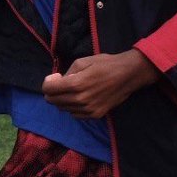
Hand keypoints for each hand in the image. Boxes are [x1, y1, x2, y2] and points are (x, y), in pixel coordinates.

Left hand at [41, 49, 158, 119]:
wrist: (128, 75)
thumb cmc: (105, 64)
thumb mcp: (82, 61)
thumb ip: (66, 73)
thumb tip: (58, 81)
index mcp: (76, 84)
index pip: (48, 90)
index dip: (48, 82)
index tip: (55, 77)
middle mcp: (80, 100)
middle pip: (53, 101)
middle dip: (52, 92)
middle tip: (61, 83)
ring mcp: (88, 109)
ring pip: (63, 108)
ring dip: (62, 100)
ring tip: (72, 90)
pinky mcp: (96, 115)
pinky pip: (75, 115)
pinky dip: (72, 107)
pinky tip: (79, 98)